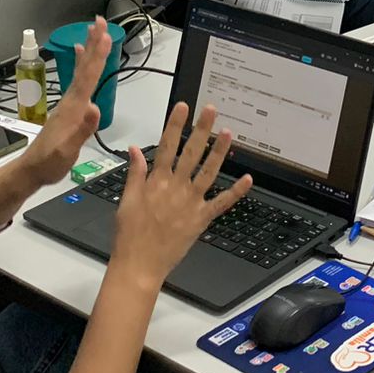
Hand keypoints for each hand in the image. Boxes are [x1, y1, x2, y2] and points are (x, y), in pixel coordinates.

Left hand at [18, 17, 110, 185]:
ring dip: (88, 50)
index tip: (105, 36)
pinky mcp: (67, 108)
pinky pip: (77, 79)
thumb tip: (95, 107)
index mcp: (73, 109)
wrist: (30, 171)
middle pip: (84, 68)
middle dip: (93, 44)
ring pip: (80, 71)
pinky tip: (78, 56)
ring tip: (92, 31)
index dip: (97, 57)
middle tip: (100, 22)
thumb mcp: (67, 152)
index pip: (88, 78)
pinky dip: (79, 65)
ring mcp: (67, 103)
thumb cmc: (49, 163)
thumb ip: (82, 130)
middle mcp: (70, 101)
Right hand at [109, 102, 250, 289]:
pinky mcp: (201, 219)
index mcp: (156, 181)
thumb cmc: (129, 235)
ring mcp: (191, 202)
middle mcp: (176, 188)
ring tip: (228, 132)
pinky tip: (247, 179)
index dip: (175, 124)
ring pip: (208, 171)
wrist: (139, 265)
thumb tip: (135, 150)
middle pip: (191, 152)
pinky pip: (221, 203)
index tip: (183, 107)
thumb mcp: (126, 200)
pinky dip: (235, 191)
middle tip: (211, 110)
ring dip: (219, 151)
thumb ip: (135, 173)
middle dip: (201, 129)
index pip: (167, 146)